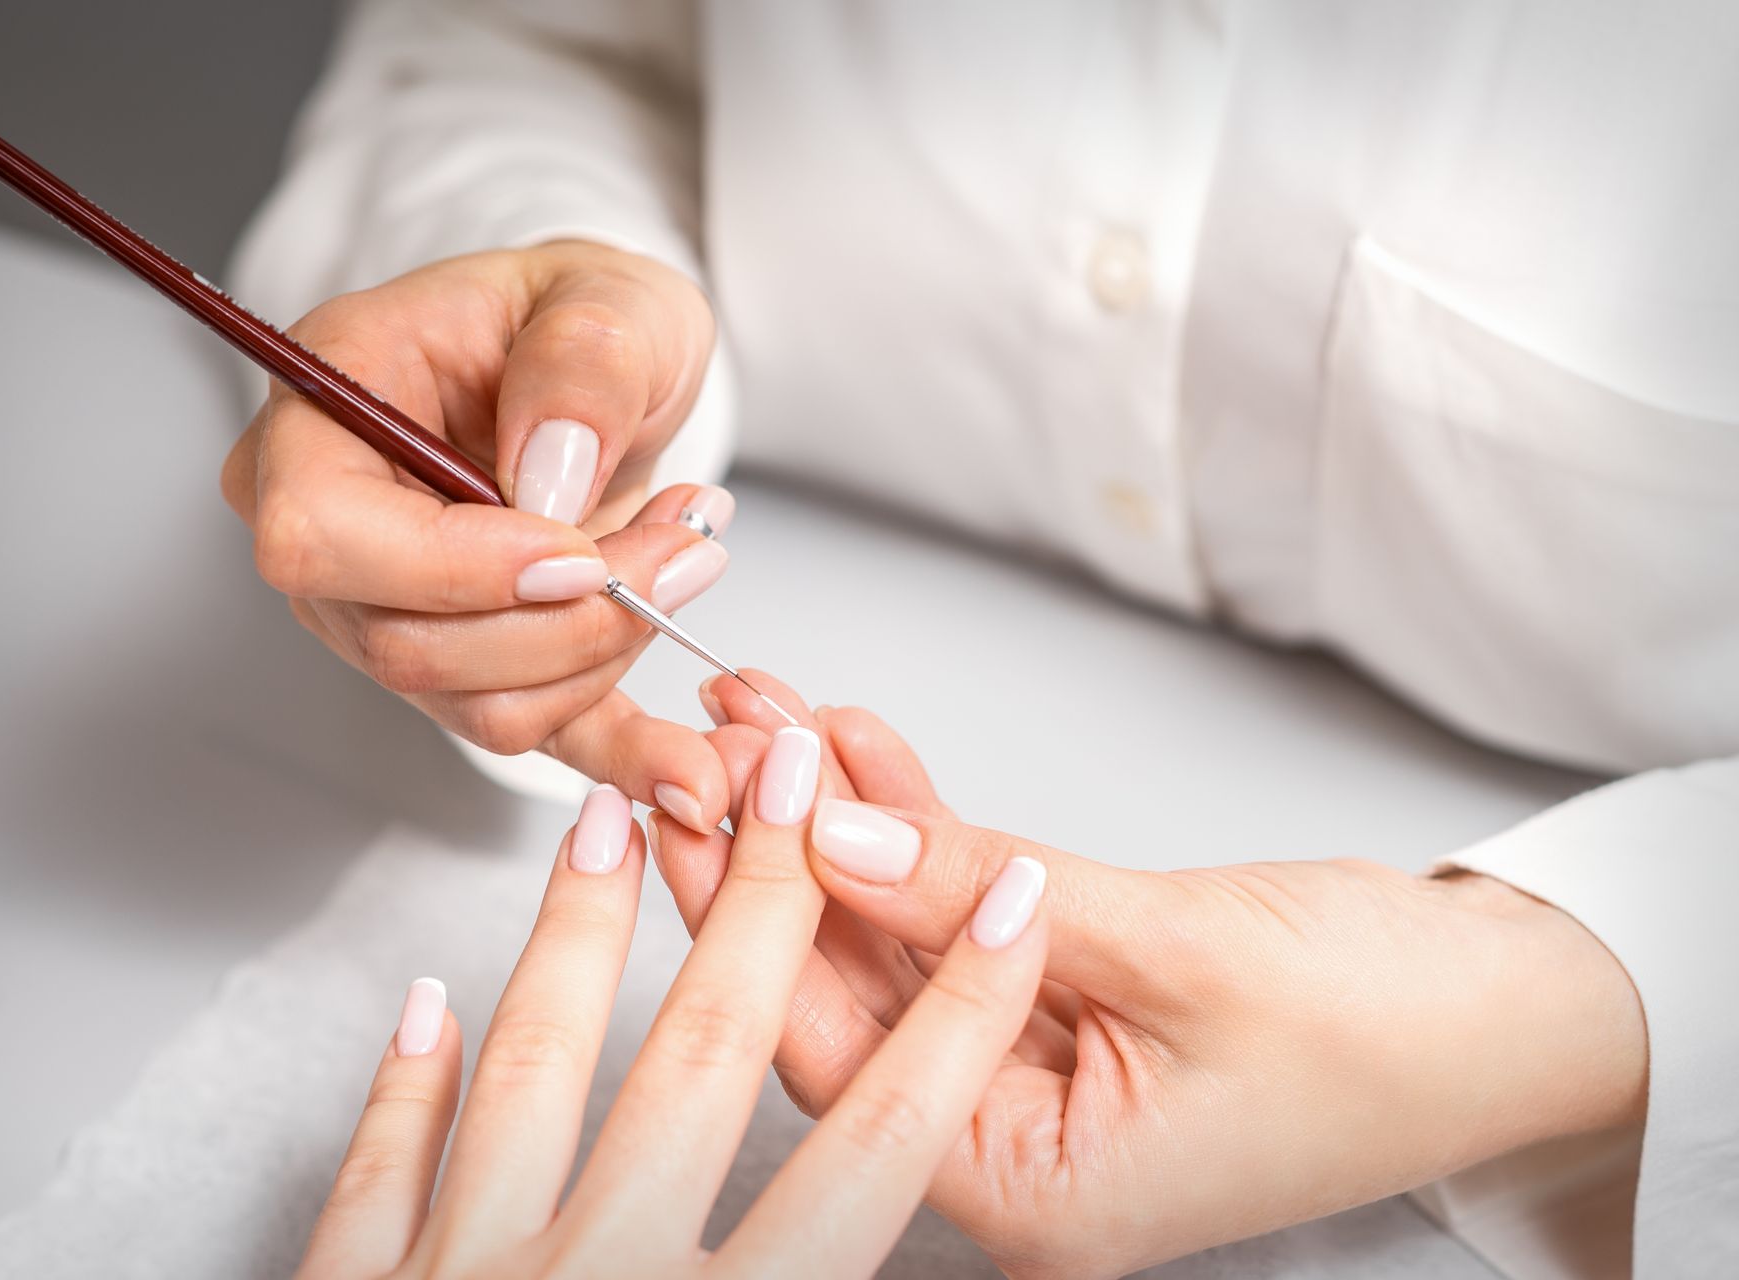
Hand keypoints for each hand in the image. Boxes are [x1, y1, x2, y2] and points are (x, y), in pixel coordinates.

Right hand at [221, 241, 731, 828]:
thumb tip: (550, 477)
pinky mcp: (466, 664)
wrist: (596, 368)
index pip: (322, 534)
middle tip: (686, 551)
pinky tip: (684, 768)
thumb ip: (580, 362)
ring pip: (475, 702)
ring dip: (606, 655)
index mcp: (324, 408)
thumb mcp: (606, 295)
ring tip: (688, 558)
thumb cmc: (572, 317)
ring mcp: (386, 609)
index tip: (583, 550)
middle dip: (566, 621)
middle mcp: (329, 524)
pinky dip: (613, 755)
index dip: (452, 567)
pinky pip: (529, 734)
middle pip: (404, 642)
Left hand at [295, 738, 1049, 1278]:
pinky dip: (399, 1088)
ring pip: (537, 1065)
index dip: (953, 1022)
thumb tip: (920, 1253)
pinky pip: (374, 1174)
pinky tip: (417, 1006)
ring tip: (607, 818)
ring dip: (579, 935)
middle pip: (707, 1060)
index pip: (876, 1157)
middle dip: (772, 906)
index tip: (1004, 911)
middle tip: (796, 770)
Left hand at [656, 674, 1650, 1276]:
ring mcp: (1033, 1070)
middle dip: (783, 851)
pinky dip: (920, 824)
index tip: (701, 804)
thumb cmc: (1389, 1028)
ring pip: (896, 936)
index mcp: (1032, 1191)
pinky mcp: (1061, 997)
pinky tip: (858, 744)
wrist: (1513, 1009)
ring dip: (840, 820)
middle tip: (715, 740)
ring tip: (770, 710)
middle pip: (848, 991)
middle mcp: (1014, 1144)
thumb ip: (986, 895)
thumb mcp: (1174, 949)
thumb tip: (830, 834)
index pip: (842, 1056)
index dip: (758, 921)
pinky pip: (961, 907)